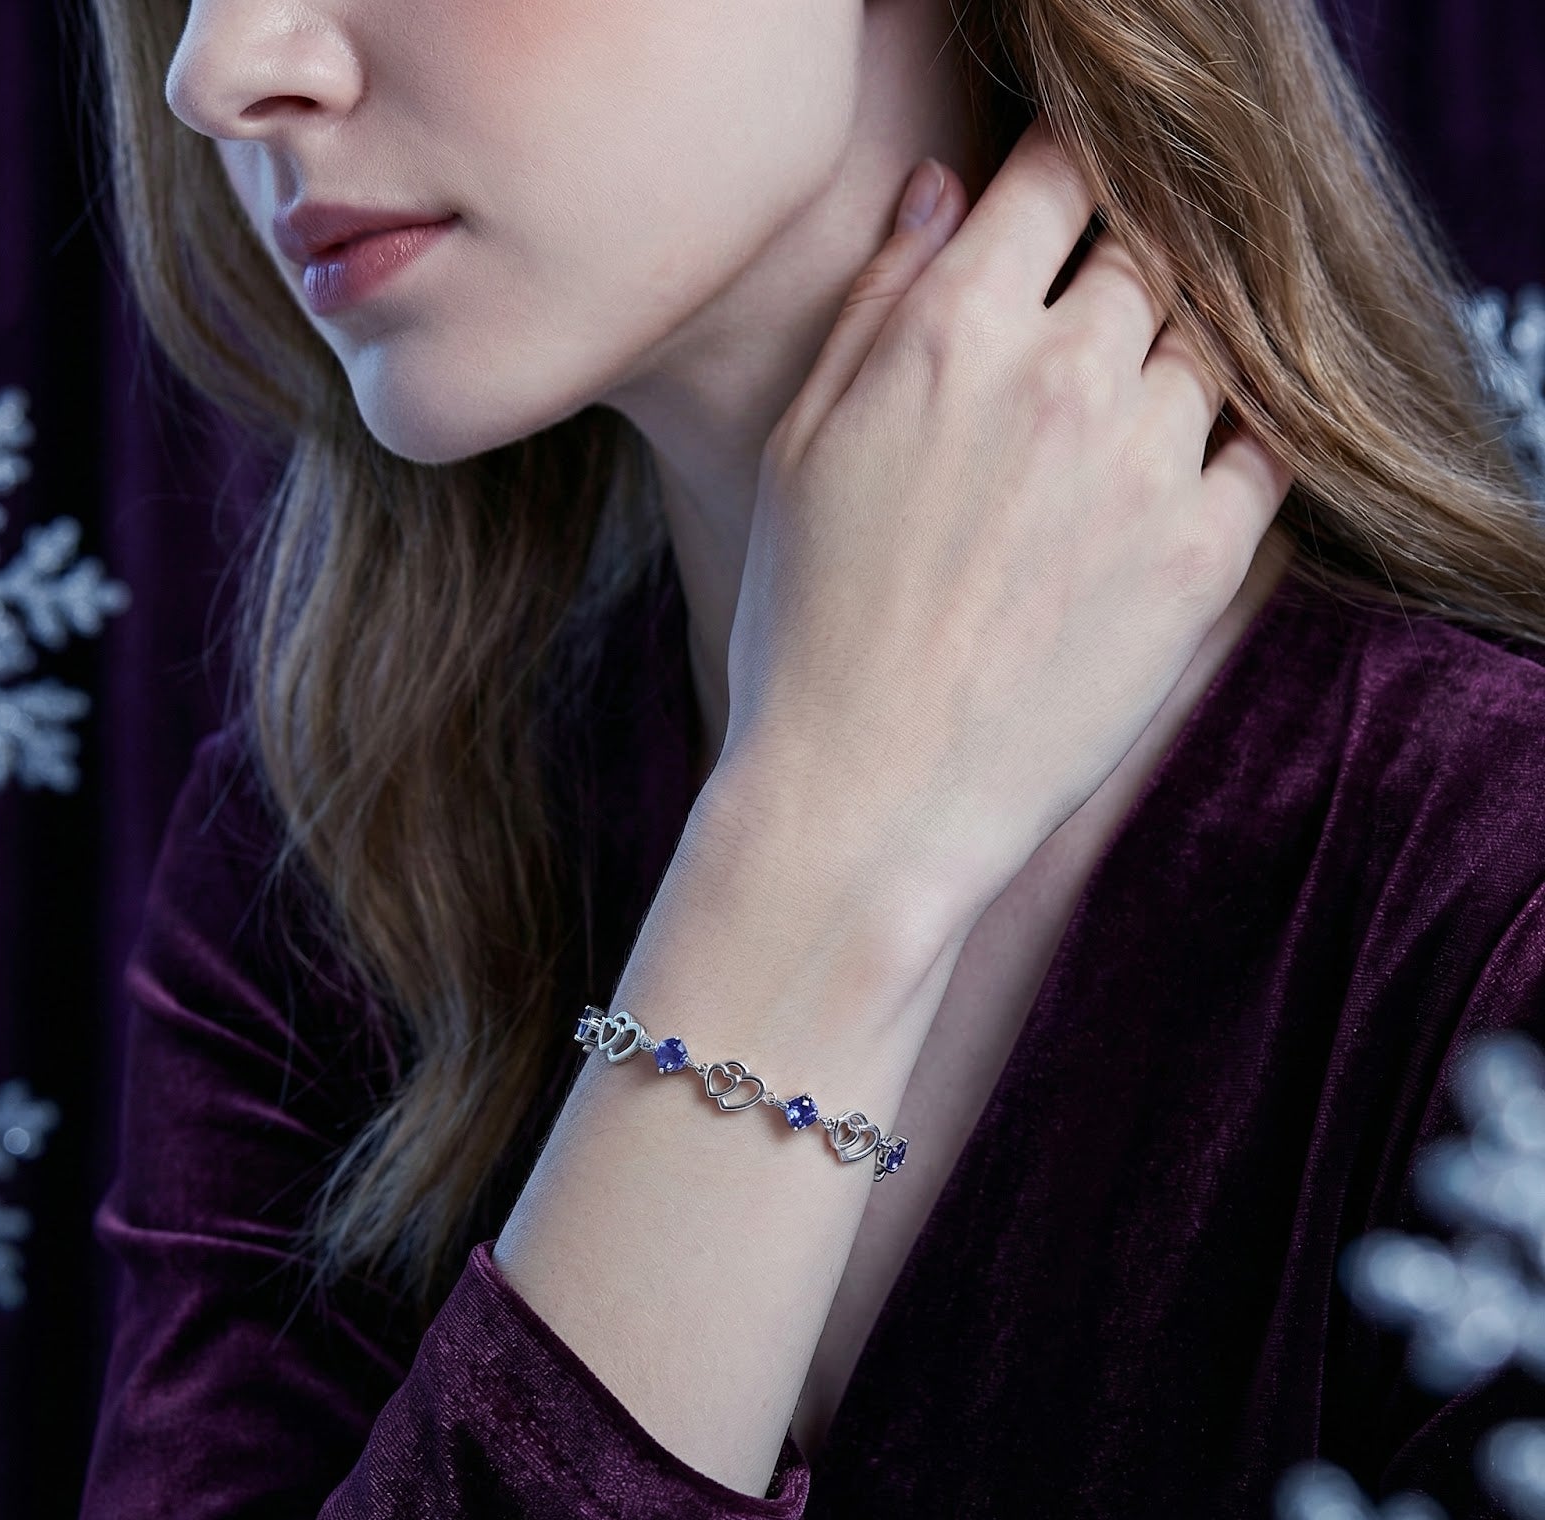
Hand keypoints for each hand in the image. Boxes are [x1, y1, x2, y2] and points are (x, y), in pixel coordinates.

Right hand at [709, 117, 1292, 946]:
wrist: (864, 800)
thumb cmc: (807, 627)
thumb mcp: (801, 448)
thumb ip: (880, 304)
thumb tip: (947, 192)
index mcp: (950, 334)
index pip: (1059, 174)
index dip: (1061, 188)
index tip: (1051, 234)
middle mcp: (1061, 376)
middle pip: (1151, 250)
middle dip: (1119, 279)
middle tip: (1076, 355)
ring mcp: (1143, 464)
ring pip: (1214, 343)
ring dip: (1173, 365)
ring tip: (1109, 440)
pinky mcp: (1202, 556)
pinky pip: (1264, 445)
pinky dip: (1230, 443)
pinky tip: (1162, 488)